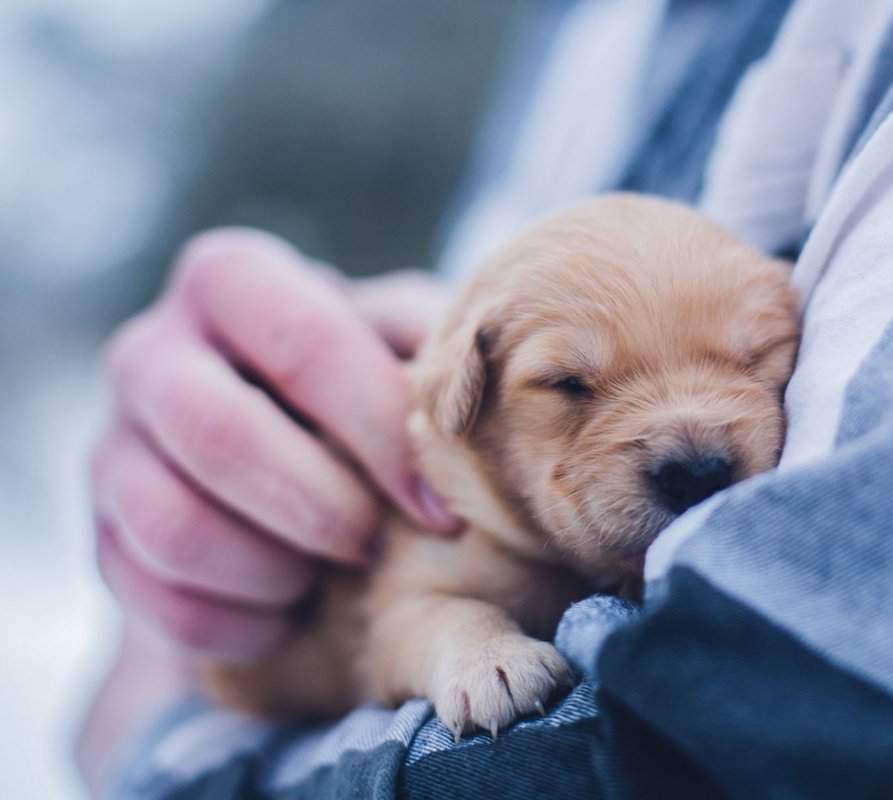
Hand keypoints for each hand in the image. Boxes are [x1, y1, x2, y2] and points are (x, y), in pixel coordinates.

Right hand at [91, 228, 460, 660]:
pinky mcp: (101, 533)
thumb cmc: (364, 388)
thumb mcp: (403, 343)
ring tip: (330, 574)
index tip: (442, 508)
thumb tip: (498, 376)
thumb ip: (435, 344)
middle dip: (318, 506)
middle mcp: (150, 350)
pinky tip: (288, 612)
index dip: (380, 433)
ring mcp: (111, 443)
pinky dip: (236, 622)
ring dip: (272, 568)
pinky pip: (153, 596)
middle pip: (216, 432)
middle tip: (376, 545)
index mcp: (232, 280)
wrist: (282, 453)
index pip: (304, 342)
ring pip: (171, 523)